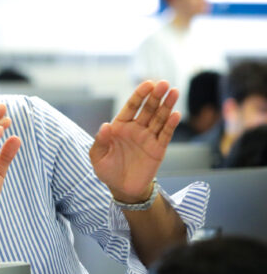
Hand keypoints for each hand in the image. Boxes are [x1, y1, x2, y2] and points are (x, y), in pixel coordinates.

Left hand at [90, 80, 179, 202]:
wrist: (122, 189)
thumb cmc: (107, 170)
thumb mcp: (98, 157)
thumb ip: (100, 142)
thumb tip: (105, 126)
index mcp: (120, 127)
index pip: (131, 107)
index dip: (139, 95)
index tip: (148, 84)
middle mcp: (136, 129)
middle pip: (148, 109)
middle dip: (155, 96)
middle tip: (163, 84)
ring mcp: (148, 137)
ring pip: (159, 118)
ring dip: (167, 105)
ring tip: (174, 92)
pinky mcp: (158, 149)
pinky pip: (166, 134)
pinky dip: (171, 124)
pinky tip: (176, 114)